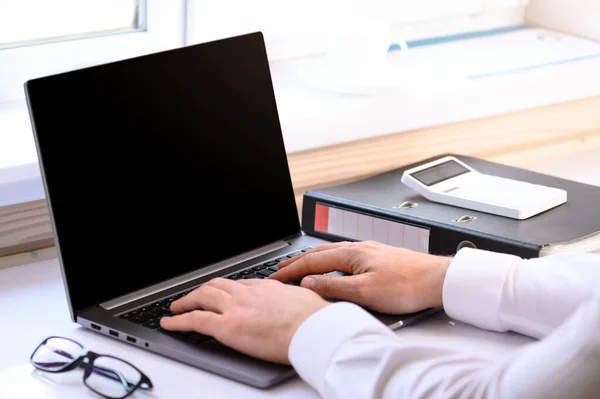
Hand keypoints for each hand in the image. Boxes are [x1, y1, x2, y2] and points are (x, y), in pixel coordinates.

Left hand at [159, 278, 329, 364]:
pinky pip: (195, 320)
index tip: (222, 293)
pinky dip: (178, 321)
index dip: (226, 289)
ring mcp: (235, 307)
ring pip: (201, 297)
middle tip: (194, 296)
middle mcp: (248, 292)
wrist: (315, 330)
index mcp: (267, 287)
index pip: (239, 284)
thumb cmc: (316, 320)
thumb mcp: (305, 301)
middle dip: (202, 290)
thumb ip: (293, 301)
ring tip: (177, 307)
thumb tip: (297, 306)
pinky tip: (169, 323)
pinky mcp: (227, 326)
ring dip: (186, 301)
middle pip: (216, 285)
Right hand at [270, 241, 451, 314]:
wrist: (437, 280)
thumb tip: (308, 282)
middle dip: (297, 260)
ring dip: (312, 260)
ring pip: (332, 253)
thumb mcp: (365, 292)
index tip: (275, 277)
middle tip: (279, 268)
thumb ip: (333, 286)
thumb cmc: (407, 285)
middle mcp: (358, 248)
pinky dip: (329, 261)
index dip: (290, 270)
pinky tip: (333, 267)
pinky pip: (344, 256)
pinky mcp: (378, 257)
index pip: (312, 261)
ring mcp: (368, 251)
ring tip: (300, 265)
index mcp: (352, 254)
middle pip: (319, 252)